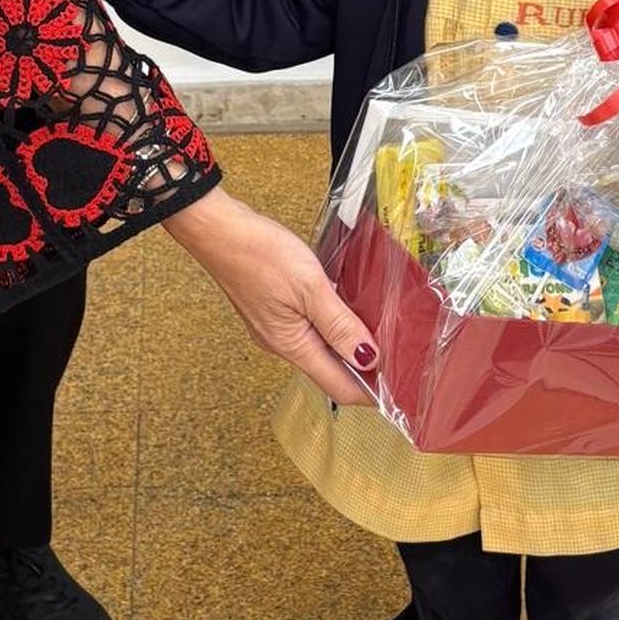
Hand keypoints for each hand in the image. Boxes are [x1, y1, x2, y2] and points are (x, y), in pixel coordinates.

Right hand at [166, 186, 377, 407]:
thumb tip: (368, 358)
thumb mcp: (309, 287)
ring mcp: (276, 328)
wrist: (217, 229)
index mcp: (292, 346)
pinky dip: (331, 326)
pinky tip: (344, 308)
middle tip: (398, 351)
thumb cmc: (258, 254)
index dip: (371, 390)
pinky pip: (309, 330)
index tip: (401, 381)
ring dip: (348, 344)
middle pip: (331, 371)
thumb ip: (339, 325)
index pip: (340, 387)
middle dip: (364, 367)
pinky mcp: (273, 311)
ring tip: (377, 328)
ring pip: (321, 349)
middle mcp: (282, 344)